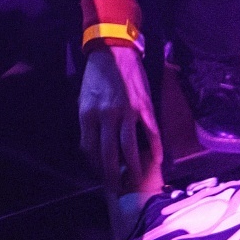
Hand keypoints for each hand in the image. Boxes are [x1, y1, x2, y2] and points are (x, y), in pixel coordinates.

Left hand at [78, 44, 161, 196]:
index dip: (95, 165)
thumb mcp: (83, 99)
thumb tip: (94, 146)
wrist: (113, 51)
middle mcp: (106, 116)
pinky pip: (151, 133)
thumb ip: (88, 122)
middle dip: (112, 175)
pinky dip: (155, 149)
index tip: (100, 173)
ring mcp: (127, 112)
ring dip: (133, 168)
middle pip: (108, 154)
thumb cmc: (96, 77)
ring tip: (135, 180)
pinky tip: (156, 160)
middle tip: (117, 187)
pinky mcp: (145, 107)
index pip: (89, 149)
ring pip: (129, 148)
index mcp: (87, 114)